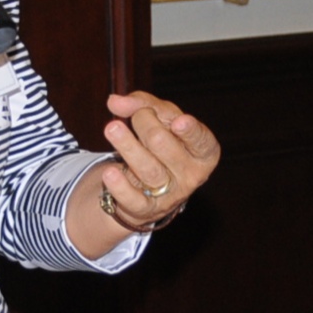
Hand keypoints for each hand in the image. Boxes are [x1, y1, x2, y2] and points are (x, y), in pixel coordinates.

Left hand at [98, 91, 220, 228]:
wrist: (149, 188)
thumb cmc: (161, 144)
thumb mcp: (161, 119)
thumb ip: (142, 104)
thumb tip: (115, 101)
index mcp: (203, 152)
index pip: (202, 141)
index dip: (190, 132)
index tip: (178, 122)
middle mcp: (191, 175)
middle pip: (164, 145)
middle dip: (144, 124)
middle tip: (136, 118)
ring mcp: (171, 195)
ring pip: (148, 169)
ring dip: (128, 146)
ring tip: (111, 128)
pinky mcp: (147, 210)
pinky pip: (134, 199)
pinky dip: (120, 187)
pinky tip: (109, 173)